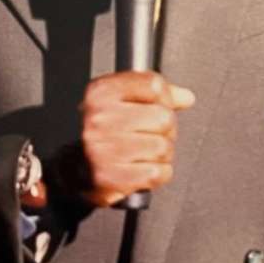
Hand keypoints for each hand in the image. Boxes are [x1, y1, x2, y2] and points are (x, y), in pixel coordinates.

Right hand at [73, 71, 194, 207]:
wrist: (77, 171)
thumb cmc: (105, 134)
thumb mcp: (123, 102)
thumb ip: (155, 94)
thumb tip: (185, 97)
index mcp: (101, 93)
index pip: (154, 85)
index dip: (165, 97)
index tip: (159, 106)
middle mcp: (99, 118)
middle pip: (163, 117)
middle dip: (165, 130)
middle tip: (148, 135)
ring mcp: (103, 149)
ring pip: (162, 146)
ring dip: (161, 154)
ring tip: (144, 153)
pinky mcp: (110, 177)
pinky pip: (157, 172)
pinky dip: (157, 174)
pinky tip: (142, 169)